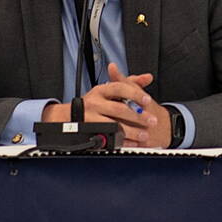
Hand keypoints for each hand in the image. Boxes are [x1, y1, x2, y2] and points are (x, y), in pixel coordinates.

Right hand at [37, 68, 169, 146]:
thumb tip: (148, 78)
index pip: (119, 88)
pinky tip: (132, 143)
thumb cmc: (95, 102)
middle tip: (151, 121)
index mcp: (101, 90)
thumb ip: (129, 83)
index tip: (148, 100)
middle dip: (138, 116)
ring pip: (114, 125)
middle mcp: (95, 103)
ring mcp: (91, 118)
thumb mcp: (108, 90)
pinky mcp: (90, 132)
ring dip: (132, 131)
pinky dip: (122, 141)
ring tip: (144, 135)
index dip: (135, 94)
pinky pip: (108, 137)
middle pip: (119, 109)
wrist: (70, 116)